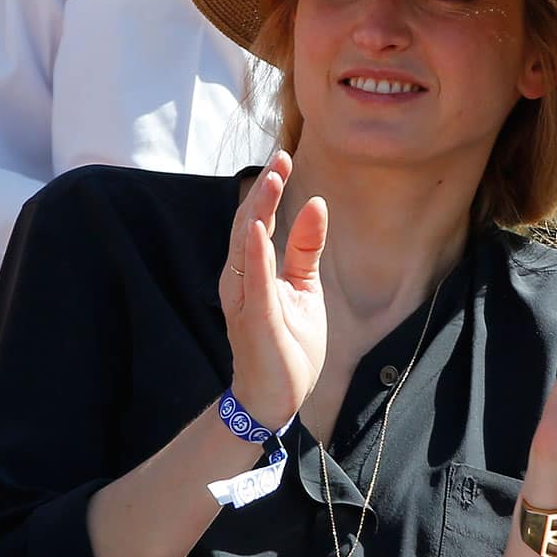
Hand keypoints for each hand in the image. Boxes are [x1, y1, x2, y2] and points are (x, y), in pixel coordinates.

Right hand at [218, 151, 327, 429]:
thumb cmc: (287, 342)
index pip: (258, 220)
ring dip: (258, 211)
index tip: (284, 158)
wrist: (275, 398)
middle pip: (248, 225)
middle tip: (281, 158)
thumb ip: (305, 248)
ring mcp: (244, 299)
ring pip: (245, 246)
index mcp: (252, 270)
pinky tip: (259, 230)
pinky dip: (255, 254)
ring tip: (272, 179)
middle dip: (264, 191)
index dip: (269, 189)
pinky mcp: (256, 319)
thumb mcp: (304, 287)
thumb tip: (316, 203)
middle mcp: (240, 280)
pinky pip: (254, 282)